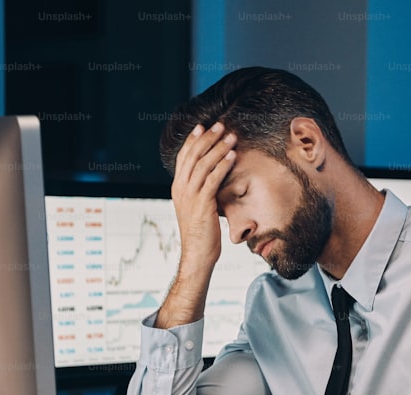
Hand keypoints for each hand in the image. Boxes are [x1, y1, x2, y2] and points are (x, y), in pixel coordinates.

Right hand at [171, 122, 236, 268]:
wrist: (197, 254)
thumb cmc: (201, 233)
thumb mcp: (197, 208)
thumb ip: (200, 191)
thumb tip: (210, 178)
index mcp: (177, 187)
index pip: (183, 157)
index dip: (192, 140)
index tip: (202, 127)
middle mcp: (181, 189)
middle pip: (193, 156)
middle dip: (208, 138)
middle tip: (221, 125)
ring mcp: (190, 196)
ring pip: (203, 164)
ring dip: (218, 148)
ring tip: (231, 136)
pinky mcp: (202, 204)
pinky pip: (212, 179)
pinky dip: (223, 165)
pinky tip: (233, 156)